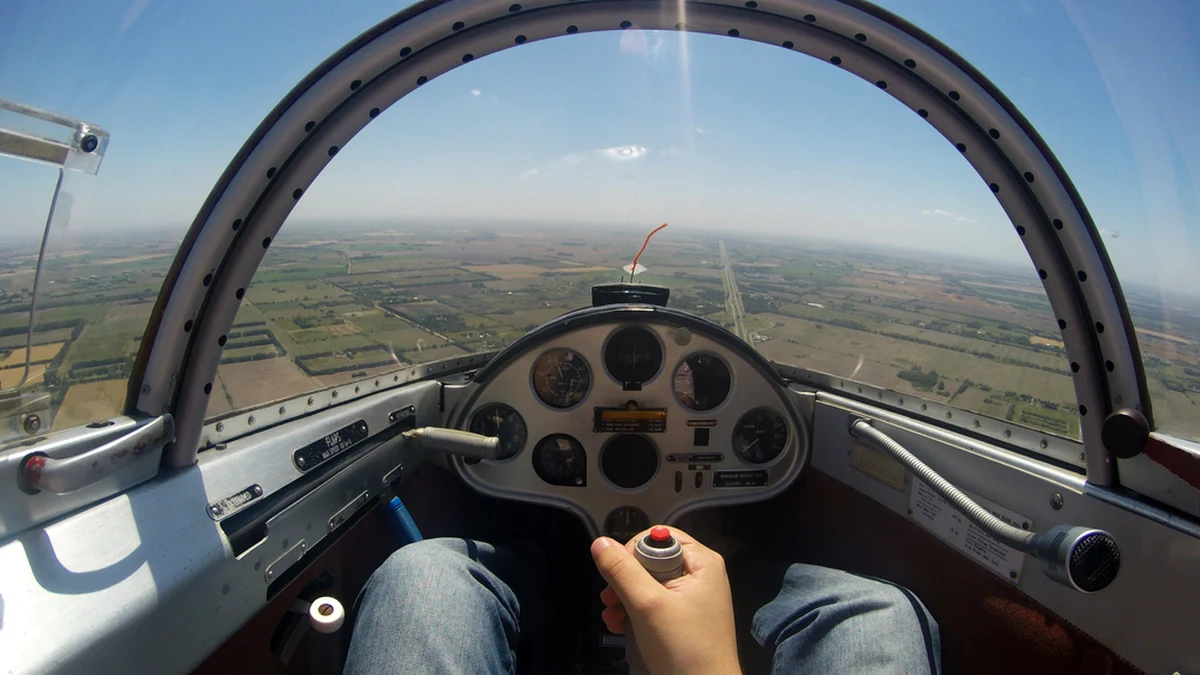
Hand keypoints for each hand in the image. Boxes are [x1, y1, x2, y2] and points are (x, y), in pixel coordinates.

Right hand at [590, 526, 740, 674]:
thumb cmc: (685, 650)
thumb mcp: (647, 605)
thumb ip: (623, 572)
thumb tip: (600, 543)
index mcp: (701, 563)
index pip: (659, 537)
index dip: (633, 553)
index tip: (618, 575)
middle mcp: (699, 575)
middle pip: (650, 561)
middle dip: (624, 580)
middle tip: (609, 599)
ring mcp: (692, 599)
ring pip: (647, 584)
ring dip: (624, 599)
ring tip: (613, 617)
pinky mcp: (683, 619)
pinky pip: (653, 604)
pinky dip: (634, 613)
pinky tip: (621, 626)